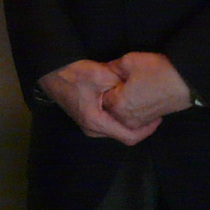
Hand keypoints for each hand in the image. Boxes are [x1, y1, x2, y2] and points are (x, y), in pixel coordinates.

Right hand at [40, 59, 157, 143]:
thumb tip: (139, 89)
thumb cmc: (74, 74)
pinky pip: (110, 124)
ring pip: (117, 130)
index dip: (147, 130)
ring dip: (130, 121)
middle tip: (153, 111)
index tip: (157, 117)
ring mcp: (89, 127)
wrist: (52, 73)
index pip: (129, 136)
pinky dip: (121, 118)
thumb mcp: (102, 75)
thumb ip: (122, 85)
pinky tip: (127, 105)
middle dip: (141, 126)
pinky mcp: (88, 120)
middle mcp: (93, 129)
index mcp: (96, 122)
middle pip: (124, 135)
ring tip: (143, 108)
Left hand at [103, 52, 192, 128]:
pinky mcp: (149, 121)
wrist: (186, 82)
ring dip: (120, 101)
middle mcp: (126, 118)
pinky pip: (131, 117)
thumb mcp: (129, 61)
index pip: (100, 96)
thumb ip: (111, 67)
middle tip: (120, 79)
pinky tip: (136, 94)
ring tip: (130, 86)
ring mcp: (138, 122)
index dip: (103, 83)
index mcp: (117, 105)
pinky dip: (130, 107)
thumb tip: (103, 70)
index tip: (110, 74)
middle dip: (111, 93)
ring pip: (120, 113)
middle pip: (109, 106)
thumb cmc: (158, 71)